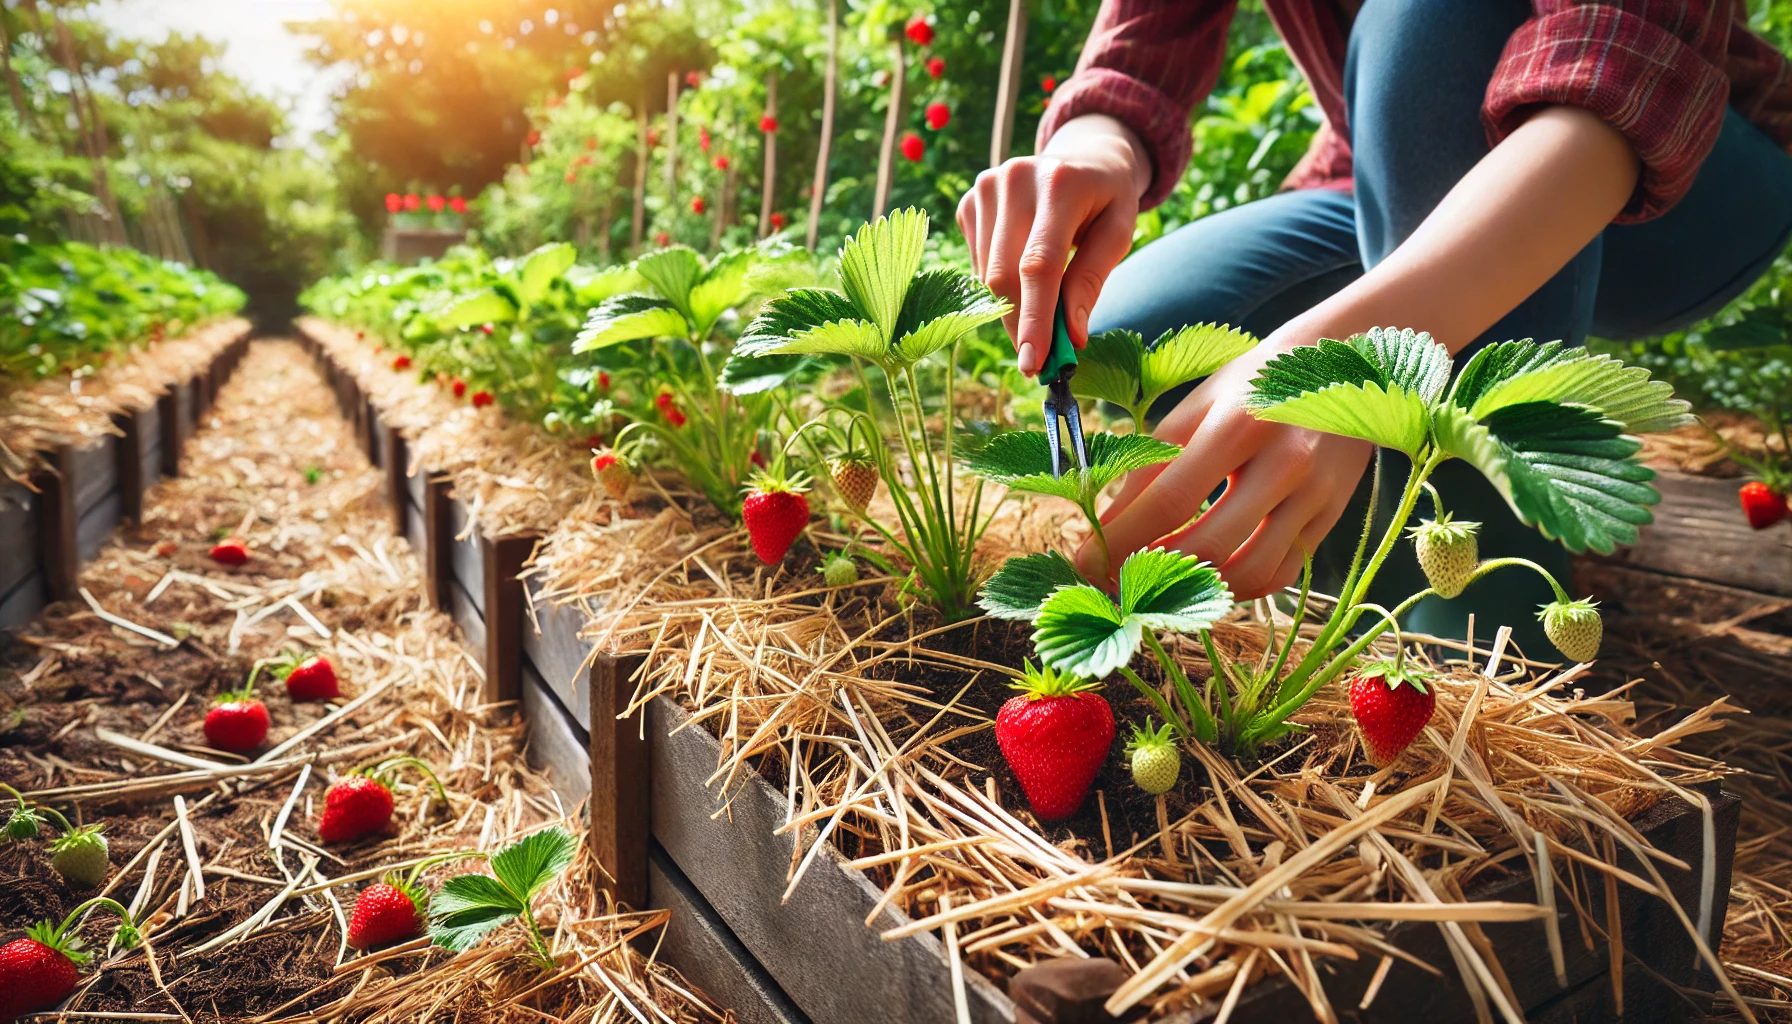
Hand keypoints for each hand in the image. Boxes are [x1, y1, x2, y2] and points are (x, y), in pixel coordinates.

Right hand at [957, 114, 1150, 375]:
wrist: (1084, 156)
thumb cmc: (1107, 200)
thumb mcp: (1118, 233)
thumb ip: (1091, 280)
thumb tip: (1071, 336)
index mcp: (1060, 183)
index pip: (1039, 263)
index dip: (1035, 317)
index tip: (1034, 362)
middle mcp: (1015, 178)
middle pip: (1005, 274)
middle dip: (1020, 325)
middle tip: (1039, 361)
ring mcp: (986, 186)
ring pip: (987, 275)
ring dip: (1011, 307)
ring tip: (1040, 308)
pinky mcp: (970, 200)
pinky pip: (977, 264)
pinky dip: (999, 283)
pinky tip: (1022, 269)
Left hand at [1077, 324, 1373, 599]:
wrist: (1346, 361)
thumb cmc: (1252, 384)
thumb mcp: (1195, 406)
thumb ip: (1150, 462)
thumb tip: (1105, 525)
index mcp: (1237, 423)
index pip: (1168, 501)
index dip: (1120, 541)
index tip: (1083, 560)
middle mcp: (1284, 461)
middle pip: (1208, 545)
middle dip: (1149, 572)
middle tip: (1114, 576)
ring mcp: (1315, 494)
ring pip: (1247, 573)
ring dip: (1194, 587)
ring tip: (1158, 577)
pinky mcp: (1331, 516)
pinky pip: (1279, 574)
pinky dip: (1235, 586)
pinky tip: (1207, 574)